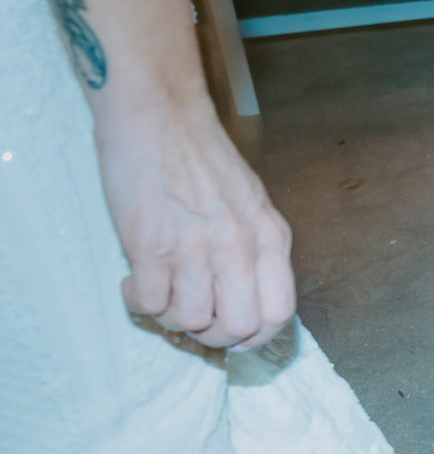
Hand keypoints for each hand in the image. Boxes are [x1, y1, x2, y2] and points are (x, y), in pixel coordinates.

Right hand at [96, 95, 295, 349]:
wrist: (160, 117)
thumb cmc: (201, 157)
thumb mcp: (250, 202)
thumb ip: (253, 248)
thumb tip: (242, 301)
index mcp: (270, 236)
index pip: (279, 313)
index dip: (255, 336)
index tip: (233, 334)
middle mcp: (240, 247)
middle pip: (237, 327)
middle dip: (211, 335)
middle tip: (190, 314)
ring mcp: (196, 249)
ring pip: (190, 321)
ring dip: (170, 318)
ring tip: (161, 291)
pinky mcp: (151, 247)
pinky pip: (148, 305)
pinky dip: (138, 303)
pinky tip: (134, 281)